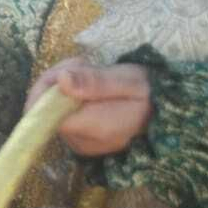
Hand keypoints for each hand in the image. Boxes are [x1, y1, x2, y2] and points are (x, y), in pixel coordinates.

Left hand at [25, 59, 151, 156]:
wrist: (164, 115)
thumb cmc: (148, 94)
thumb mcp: (128, 81)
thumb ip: (95, 82)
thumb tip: (61, 81)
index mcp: (92, 128)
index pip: (44, 109)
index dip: (50, 82)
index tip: (74, 66)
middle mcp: (81, 142)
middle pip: (45, 107)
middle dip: (59, 79)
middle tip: (86, 64)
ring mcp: (78, 143)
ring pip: (51, 108)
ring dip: (65, 85)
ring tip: (92, 72)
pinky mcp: (79, 140)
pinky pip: (62, 115)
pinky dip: (70, 97)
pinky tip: (90, 87)